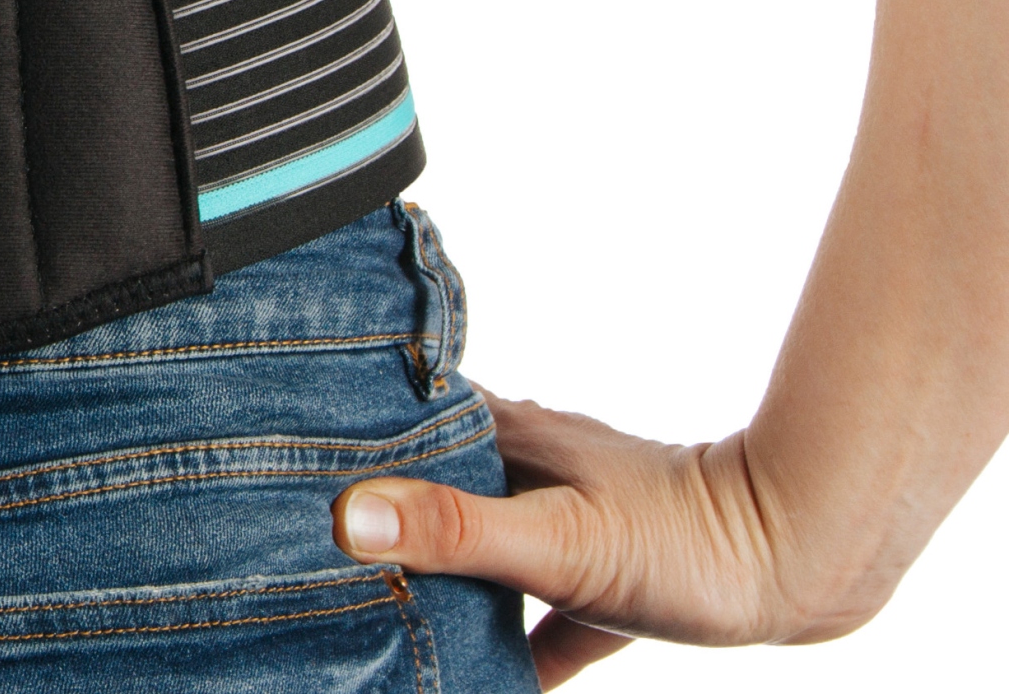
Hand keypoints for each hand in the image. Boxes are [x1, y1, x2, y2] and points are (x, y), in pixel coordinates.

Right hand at [330, 388, 882, 687]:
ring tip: (374, 614)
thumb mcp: (560, 543)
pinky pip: (535, 616)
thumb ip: (456, 530)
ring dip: (436, 579)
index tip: (280, 451)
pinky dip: (503, 644)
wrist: (808, 562)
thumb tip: (349, 515)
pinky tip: (477, 677)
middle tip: (309, 546)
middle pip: (432, 488)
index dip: (342, 430)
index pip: (403, 420)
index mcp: (510, 441)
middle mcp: (533, 472)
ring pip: (479, 549)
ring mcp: (572, 526)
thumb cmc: (691, 540)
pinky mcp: (608, 585)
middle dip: (376, 513)